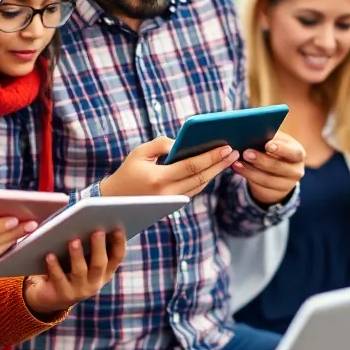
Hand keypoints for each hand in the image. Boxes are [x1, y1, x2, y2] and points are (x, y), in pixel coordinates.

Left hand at [22, 230, 128, 316]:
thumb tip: (92, 220)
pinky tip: (50, 255)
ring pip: (80, 271)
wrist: (52, 297)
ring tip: (73, 240)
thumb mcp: (84, 260)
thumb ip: (90, 245)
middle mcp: (95, 282)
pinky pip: (59, 278)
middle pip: (99, 264)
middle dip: (99, 247)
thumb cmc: (70, 269)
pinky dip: (55, 266)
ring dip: (77, 255)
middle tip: (97, 231)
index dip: (120, 243)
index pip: (117, 257)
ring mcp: (80, 290)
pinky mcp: (63, 294)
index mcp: (105, 272)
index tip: (118, 227)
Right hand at [100, 138, 239, 198]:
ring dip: (216, 172)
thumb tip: (184, 144)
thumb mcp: (141, 152)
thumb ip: (163, 144)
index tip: (226, 147)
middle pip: (201, 178)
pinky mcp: (173, 206)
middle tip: (235, 152)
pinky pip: (193, 190)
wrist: (115, 200)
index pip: (191, 166)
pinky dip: (205, 178)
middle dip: (219, 164)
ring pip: (200, 186)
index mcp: (159, 179)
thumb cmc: (128, 171)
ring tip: (228, 159)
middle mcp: (168, 194)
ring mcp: (171, 203)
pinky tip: (214, 167)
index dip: (211, 156)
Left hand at [234, 132, 305, 206]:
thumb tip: (252, 131)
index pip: (294, 152)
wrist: (277, 172)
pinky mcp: (275, 194)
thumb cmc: (274, 150)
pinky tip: (237, 168)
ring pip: (267, 179)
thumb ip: (268, 137)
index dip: (281, 149)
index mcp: (298, 153)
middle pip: (279, 167)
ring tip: (237, 162)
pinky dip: (247, 176)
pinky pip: (261, 187)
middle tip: (246, 152)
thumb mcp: (275, 141)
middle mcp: (296, 171)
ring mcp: (287, 185)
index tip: (267, 145)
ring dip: (250, 170)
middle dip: (261, 160)